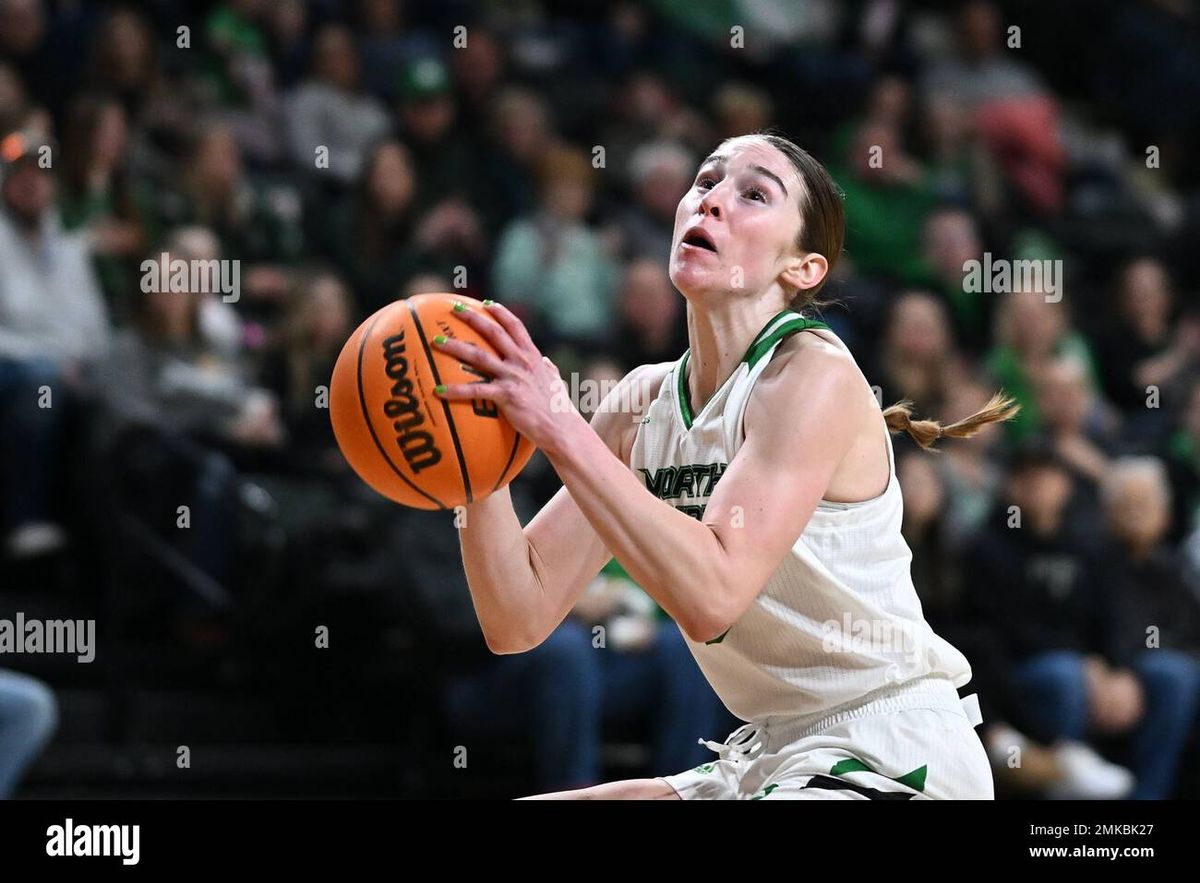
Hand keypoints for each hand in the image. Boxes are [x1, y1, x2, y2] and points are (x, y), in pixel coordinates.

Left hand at [432, 301, 577, 454]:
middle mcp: (522, 362)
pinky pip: (475, 390)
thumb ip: (549, 369)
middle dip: (473, 318)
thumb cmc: (559, 408)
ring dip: (455, 347)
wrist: (561, 427)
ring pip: (478, 356)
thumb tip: (546, 362)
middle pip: (493, 333)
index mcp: (533, 356)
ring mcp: (513, 377)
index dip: (500, 313)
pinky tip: (438, 390)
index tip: (486, 303)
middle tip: (454, 308)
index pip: (515, 327)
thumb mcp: (556, 382)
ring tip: (435, 341)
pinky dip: (456, 390)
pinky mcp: (506, 395)